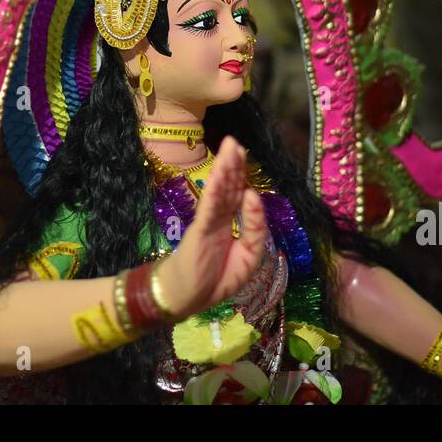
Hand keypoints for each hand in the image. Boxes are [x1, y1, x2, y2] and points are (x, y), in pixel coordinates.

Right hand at [157, 136, 266, 318]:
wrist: (186, 299)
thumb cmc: (214, 282)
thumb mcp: (247, 258)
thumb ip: (254, 231)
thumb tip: (253, 198)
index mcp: (229, 226)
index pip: (239, 200)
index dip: (245, 185)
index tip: (248, 170)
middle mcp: (218, 220)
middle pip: (228, 189)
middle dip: (233, 165)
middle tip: (234, 142)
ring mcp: (207, 224)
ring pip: (219, 193)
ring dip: (225, 170)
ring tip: (230, 147)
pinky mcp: (198, 232)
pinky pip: (209, 210)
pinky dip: (216, 193)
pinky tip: (220, 176)